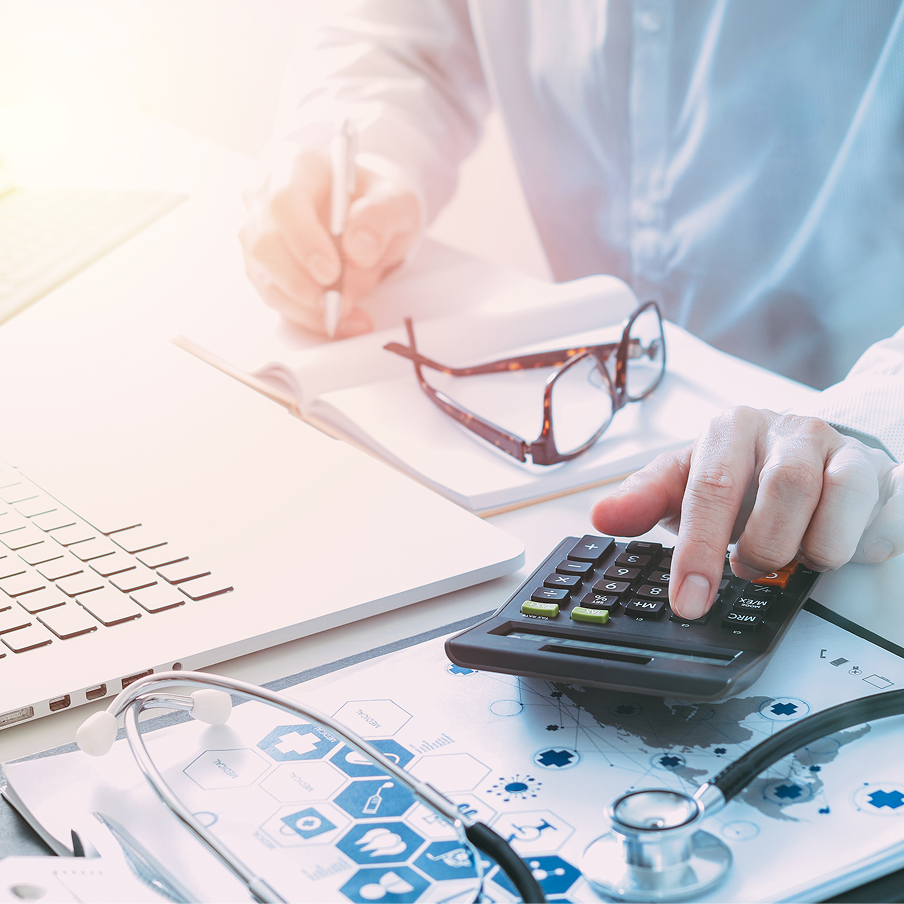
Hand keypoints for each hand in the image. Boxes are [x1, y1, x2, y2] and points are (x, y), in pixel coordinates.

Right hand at [239, 148, 421, 337]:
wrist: (370, 219)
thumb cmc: (378, 204)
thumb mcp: (398, 201)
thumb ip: (382, 216)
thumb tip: (358, 248)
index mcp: (298, 166)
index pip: (284, 200)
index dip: (303, 240)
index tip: (330, 272)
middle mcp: (267, 196)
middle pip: (264, 243)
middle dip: (302, 282)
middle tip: (341, 303)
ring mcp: (260, 232)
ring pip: (265, 276)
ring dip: (306, 305)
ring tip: (350, 315)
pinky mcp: (264, 266)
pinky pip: (276, 296)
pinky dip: (308, 316)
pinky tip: (341, 321)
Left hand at [589, 407, 903, 619]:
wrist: (800, 449)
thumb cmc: (735, 471)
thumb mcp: (683, 481)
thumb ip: (644, 498)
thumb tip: (603, 516)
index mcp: (731, 428)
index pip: (712, 489)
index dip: (699, 551)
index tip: (689, 602)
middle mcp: (787, 428)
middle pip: (784, 490)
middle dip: (764, 547)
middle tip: (748, 569)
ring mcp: (838, 446)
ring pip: (837, 498)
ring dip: (810, 548)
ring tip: (790, 559)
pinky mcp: (876, 470)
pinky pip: (880, 509)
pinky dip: (857, 543)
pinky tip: (834, 550)